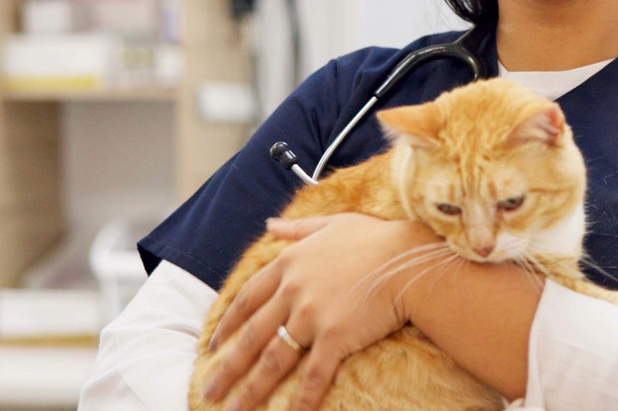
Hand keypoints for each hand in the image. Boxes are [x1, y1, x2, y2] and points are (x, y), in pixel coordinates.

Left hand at [200, 212, 441, 410]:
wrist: (408, 258)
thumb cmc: (377, 239)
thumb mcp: (332, 224)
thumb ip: (297, 228)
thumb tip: (269, 224)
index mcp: (289, 264)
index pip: (247, 300)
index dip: (227, 325)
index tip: (212, 346)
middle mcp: (293, 291)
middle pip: (251, 336)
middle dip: (227, 368)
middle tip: (208, 391)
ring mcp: (311, 315)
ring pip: (272, 359)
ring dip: (250, 389)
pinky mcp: (335, 337)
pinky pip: (313, 374)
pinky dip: (301, 399)